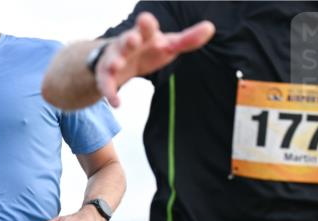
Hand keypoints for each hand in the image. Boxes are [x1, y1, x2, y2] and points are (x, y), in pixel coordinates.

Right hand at [97, 12, 214, 106]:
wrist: (118, 61)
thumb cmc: (148, 50)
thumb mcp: (168, 45)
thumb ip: (188, 39)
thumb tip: (210, 28)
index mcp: (145, 35)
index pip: (146, 27)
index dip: (146, 25)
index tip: (145, 20)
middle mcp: (127, 44)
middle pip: (126, 40)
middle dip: (128, 40)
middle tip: (133, 40)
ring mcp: (115, 59)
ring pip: (112, 59)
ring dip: (114, 61)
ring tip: (116, 66)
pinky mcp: (106, 76)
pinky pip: (106, 84)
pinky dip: (110, 93)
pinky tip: (117, 104)